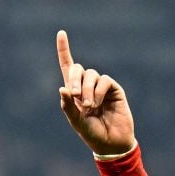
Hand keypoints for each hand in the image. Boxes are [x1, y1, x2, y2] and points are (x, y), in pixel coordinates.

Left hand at [56, 30, 134, 154]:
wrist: (111, 142)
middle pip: (78, 69)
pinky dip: (98, 91)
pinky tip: (98, 103)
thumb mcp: (75, 121)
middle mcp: (87, 85)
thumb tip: (62, 88)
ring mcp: (101, 86)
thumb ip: (67, 106)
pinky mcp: (114, 89)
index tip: (61, 33)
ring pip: (91, 75)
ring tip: (89, 107)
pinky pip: (104, 80)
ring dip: (87, 90)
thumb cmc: (91, 133)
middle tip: (74, 95)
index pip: (68, 66)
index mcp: (74, 91)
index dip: (64, 50)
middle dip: (74, 79)